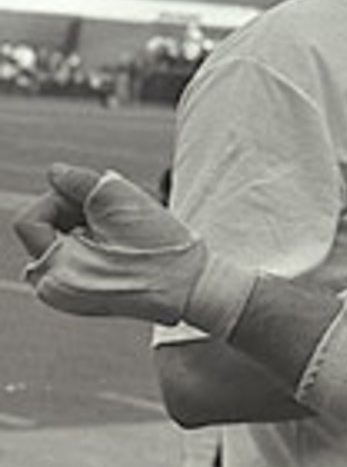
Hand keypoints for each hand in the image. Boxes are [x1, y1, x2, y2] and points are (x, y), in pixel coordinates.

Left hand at [12, 164, 254, 335]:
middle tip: (118, 214)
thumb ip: (76, 180)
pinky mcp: (92, 291)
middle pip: (50, 228)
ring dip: (95, 223)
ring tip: (129, 227)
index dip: (60, 200)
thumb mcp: (117, 200)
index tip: (97, 204)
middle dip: (80, 211)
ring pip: (70, 238)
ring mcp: (73, 293)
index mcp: (55, 272)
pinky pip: (84, 254)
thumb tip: (55, 173)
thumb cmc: (160, 248)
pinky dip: (103, 239)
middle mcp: (56, 288)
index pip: (31, 220)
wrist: (195, 287)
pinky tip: (131, 241)